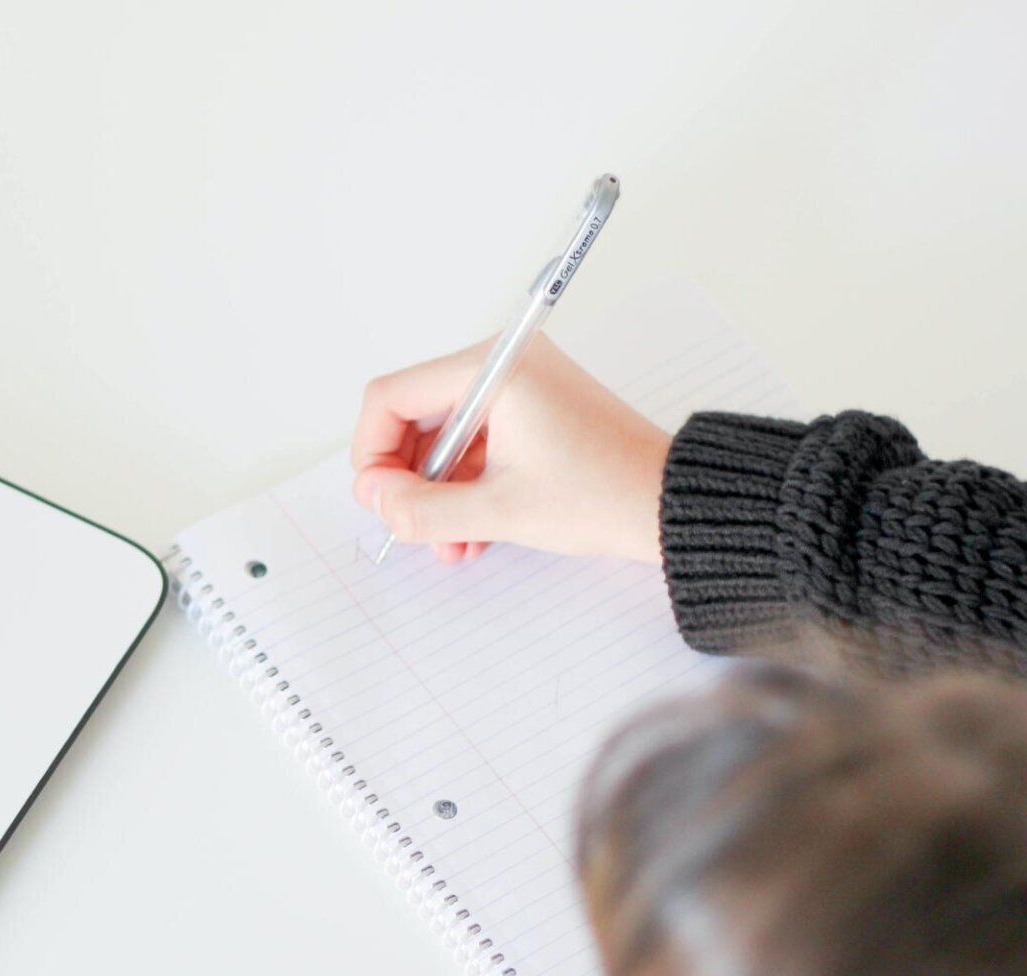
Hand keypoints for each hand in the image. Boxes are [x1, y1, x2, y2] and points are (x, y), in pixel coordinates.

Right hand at [350, 336, 670, 563]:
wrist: (671, 504)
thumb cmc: (604, 495)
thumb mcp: (498, 511)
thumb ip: (421, 508)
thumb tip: (374, 497)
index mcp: (493, 369)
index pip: (391, 396)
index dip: (373, 452)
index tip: (380, 499)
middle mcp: (503, 366)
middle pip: (414, 416)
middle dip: (408, 479)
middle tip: (411, 524)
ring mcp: (519, 388)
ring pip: (443, 438)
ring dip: (437, 493)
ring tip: (449, 542)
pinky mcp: (532, 412)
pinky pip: (474, 445)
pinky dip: (464, 486)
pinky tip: (471, 532)